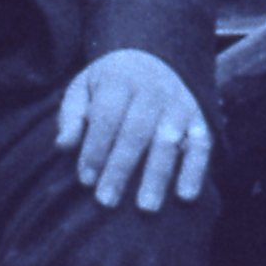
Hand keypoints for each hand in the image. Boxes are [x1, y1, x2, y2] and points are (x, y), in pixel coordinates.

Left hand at [55, 49, 211, 211]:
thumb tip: (63, 146)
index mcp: (119, 79)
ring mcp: (179, 104)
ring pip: (168, 141)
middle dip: (120, 168)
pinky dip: (195, 170)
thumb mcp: (83, 88)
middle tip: (106, 201)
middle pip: (136, 132)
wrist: (151, 59)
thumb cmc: (108, 85)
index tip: (85, 180)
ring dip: (157, 175)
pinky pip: (201, 145)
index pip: (106, 117)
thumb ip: (72, 116)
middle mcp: (152, 90)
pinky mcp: (199, 119)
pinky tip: (185, 196)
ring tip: (145, 207)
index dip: (95, 149)